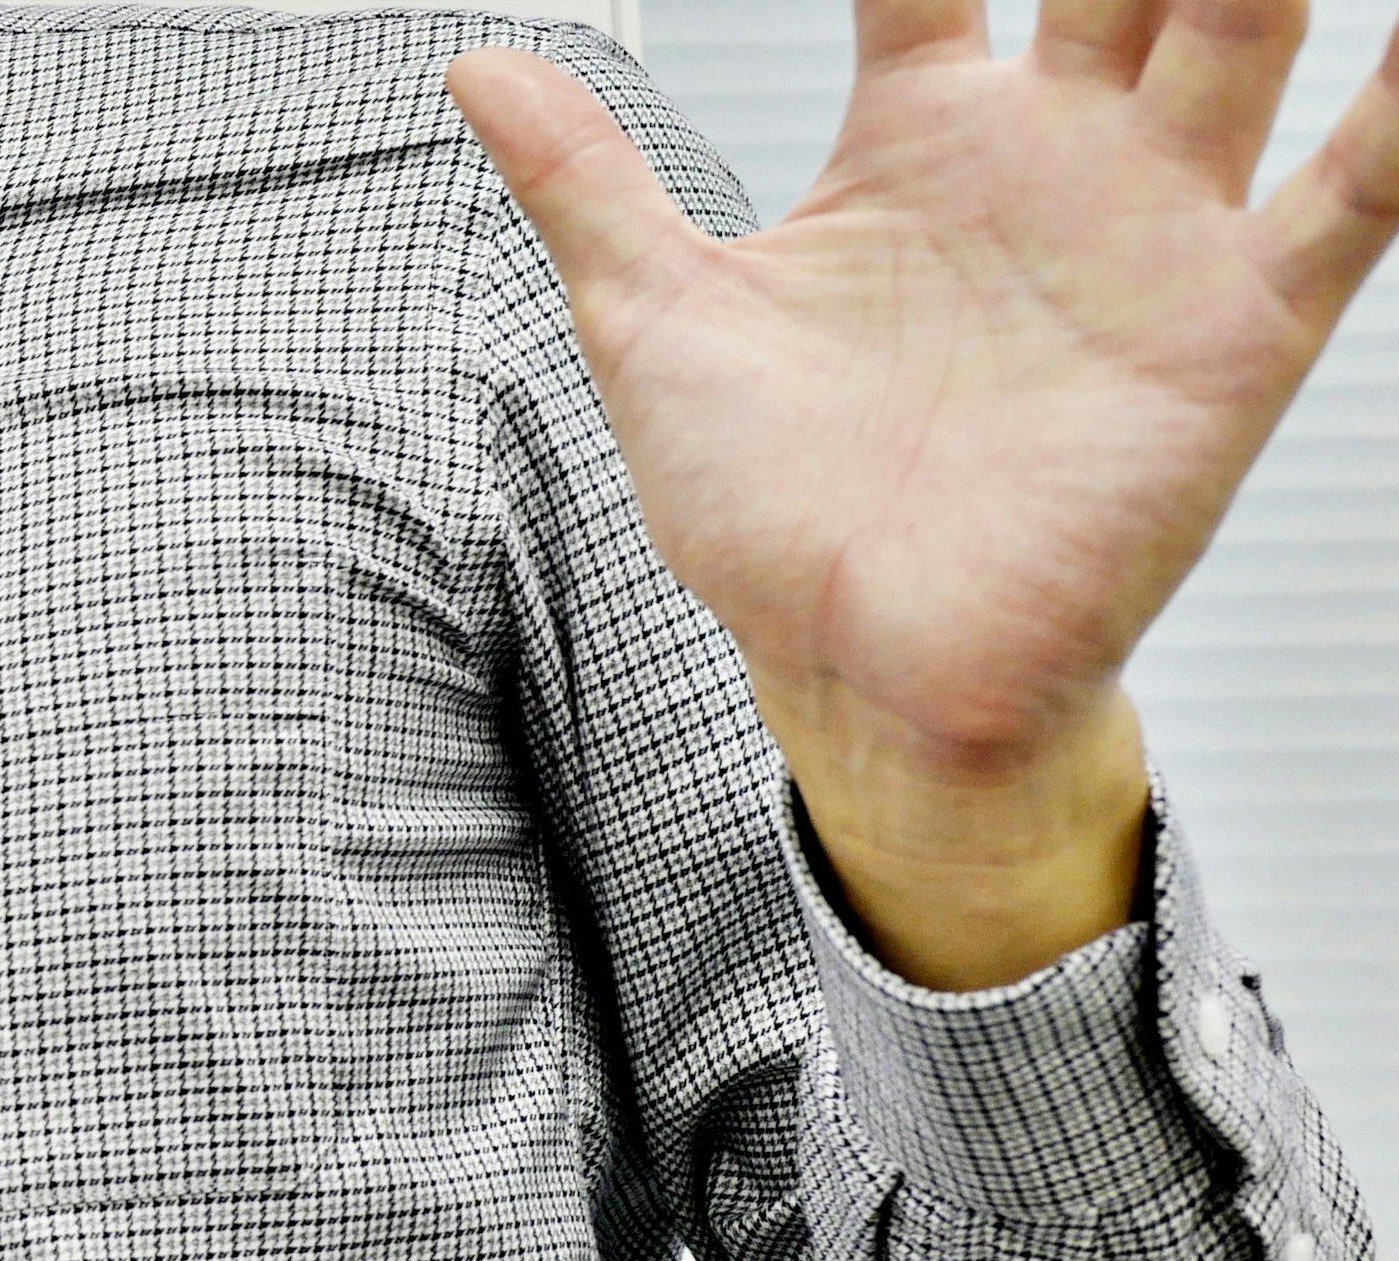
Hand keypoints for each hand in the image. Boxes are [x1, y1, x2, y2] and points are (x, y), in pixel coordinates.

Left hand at [449, 0, 1398, 985]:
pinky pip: (1362, 190)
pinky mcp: (1235, 325)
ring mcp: (1153, 232)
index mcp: (918, 142)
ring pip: (1243, 27)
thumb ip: (584, 183)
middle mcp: (1050, 162)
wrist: (854, 669)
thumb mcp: (652, 325)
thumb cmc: (766, 513)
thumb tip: (476, 67)